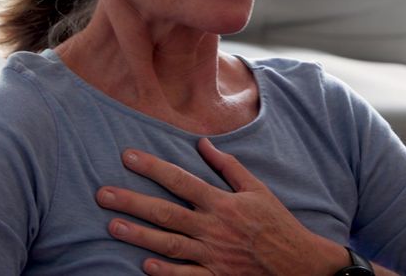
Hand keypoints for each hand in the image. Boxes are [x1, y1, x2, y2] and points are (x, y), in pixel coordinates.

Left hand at [96, 138, 348, 274]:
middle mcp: (213, 228)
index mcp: (222, 203)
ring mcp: (213, 256)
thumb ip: (228, 166)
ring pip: (170, 244)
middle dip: (133, 202)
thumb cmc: (277, 224)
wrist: (302, 266)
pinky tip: (144, 266)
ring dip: (139, 236)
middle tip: (103, 194)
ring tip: (112, 227)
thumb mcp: (257, 190)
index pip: (180, 180)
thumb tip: (202, 142)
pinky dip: (167, 273)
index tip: (127, 156)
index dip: (152, 167)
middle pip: (166, 213)